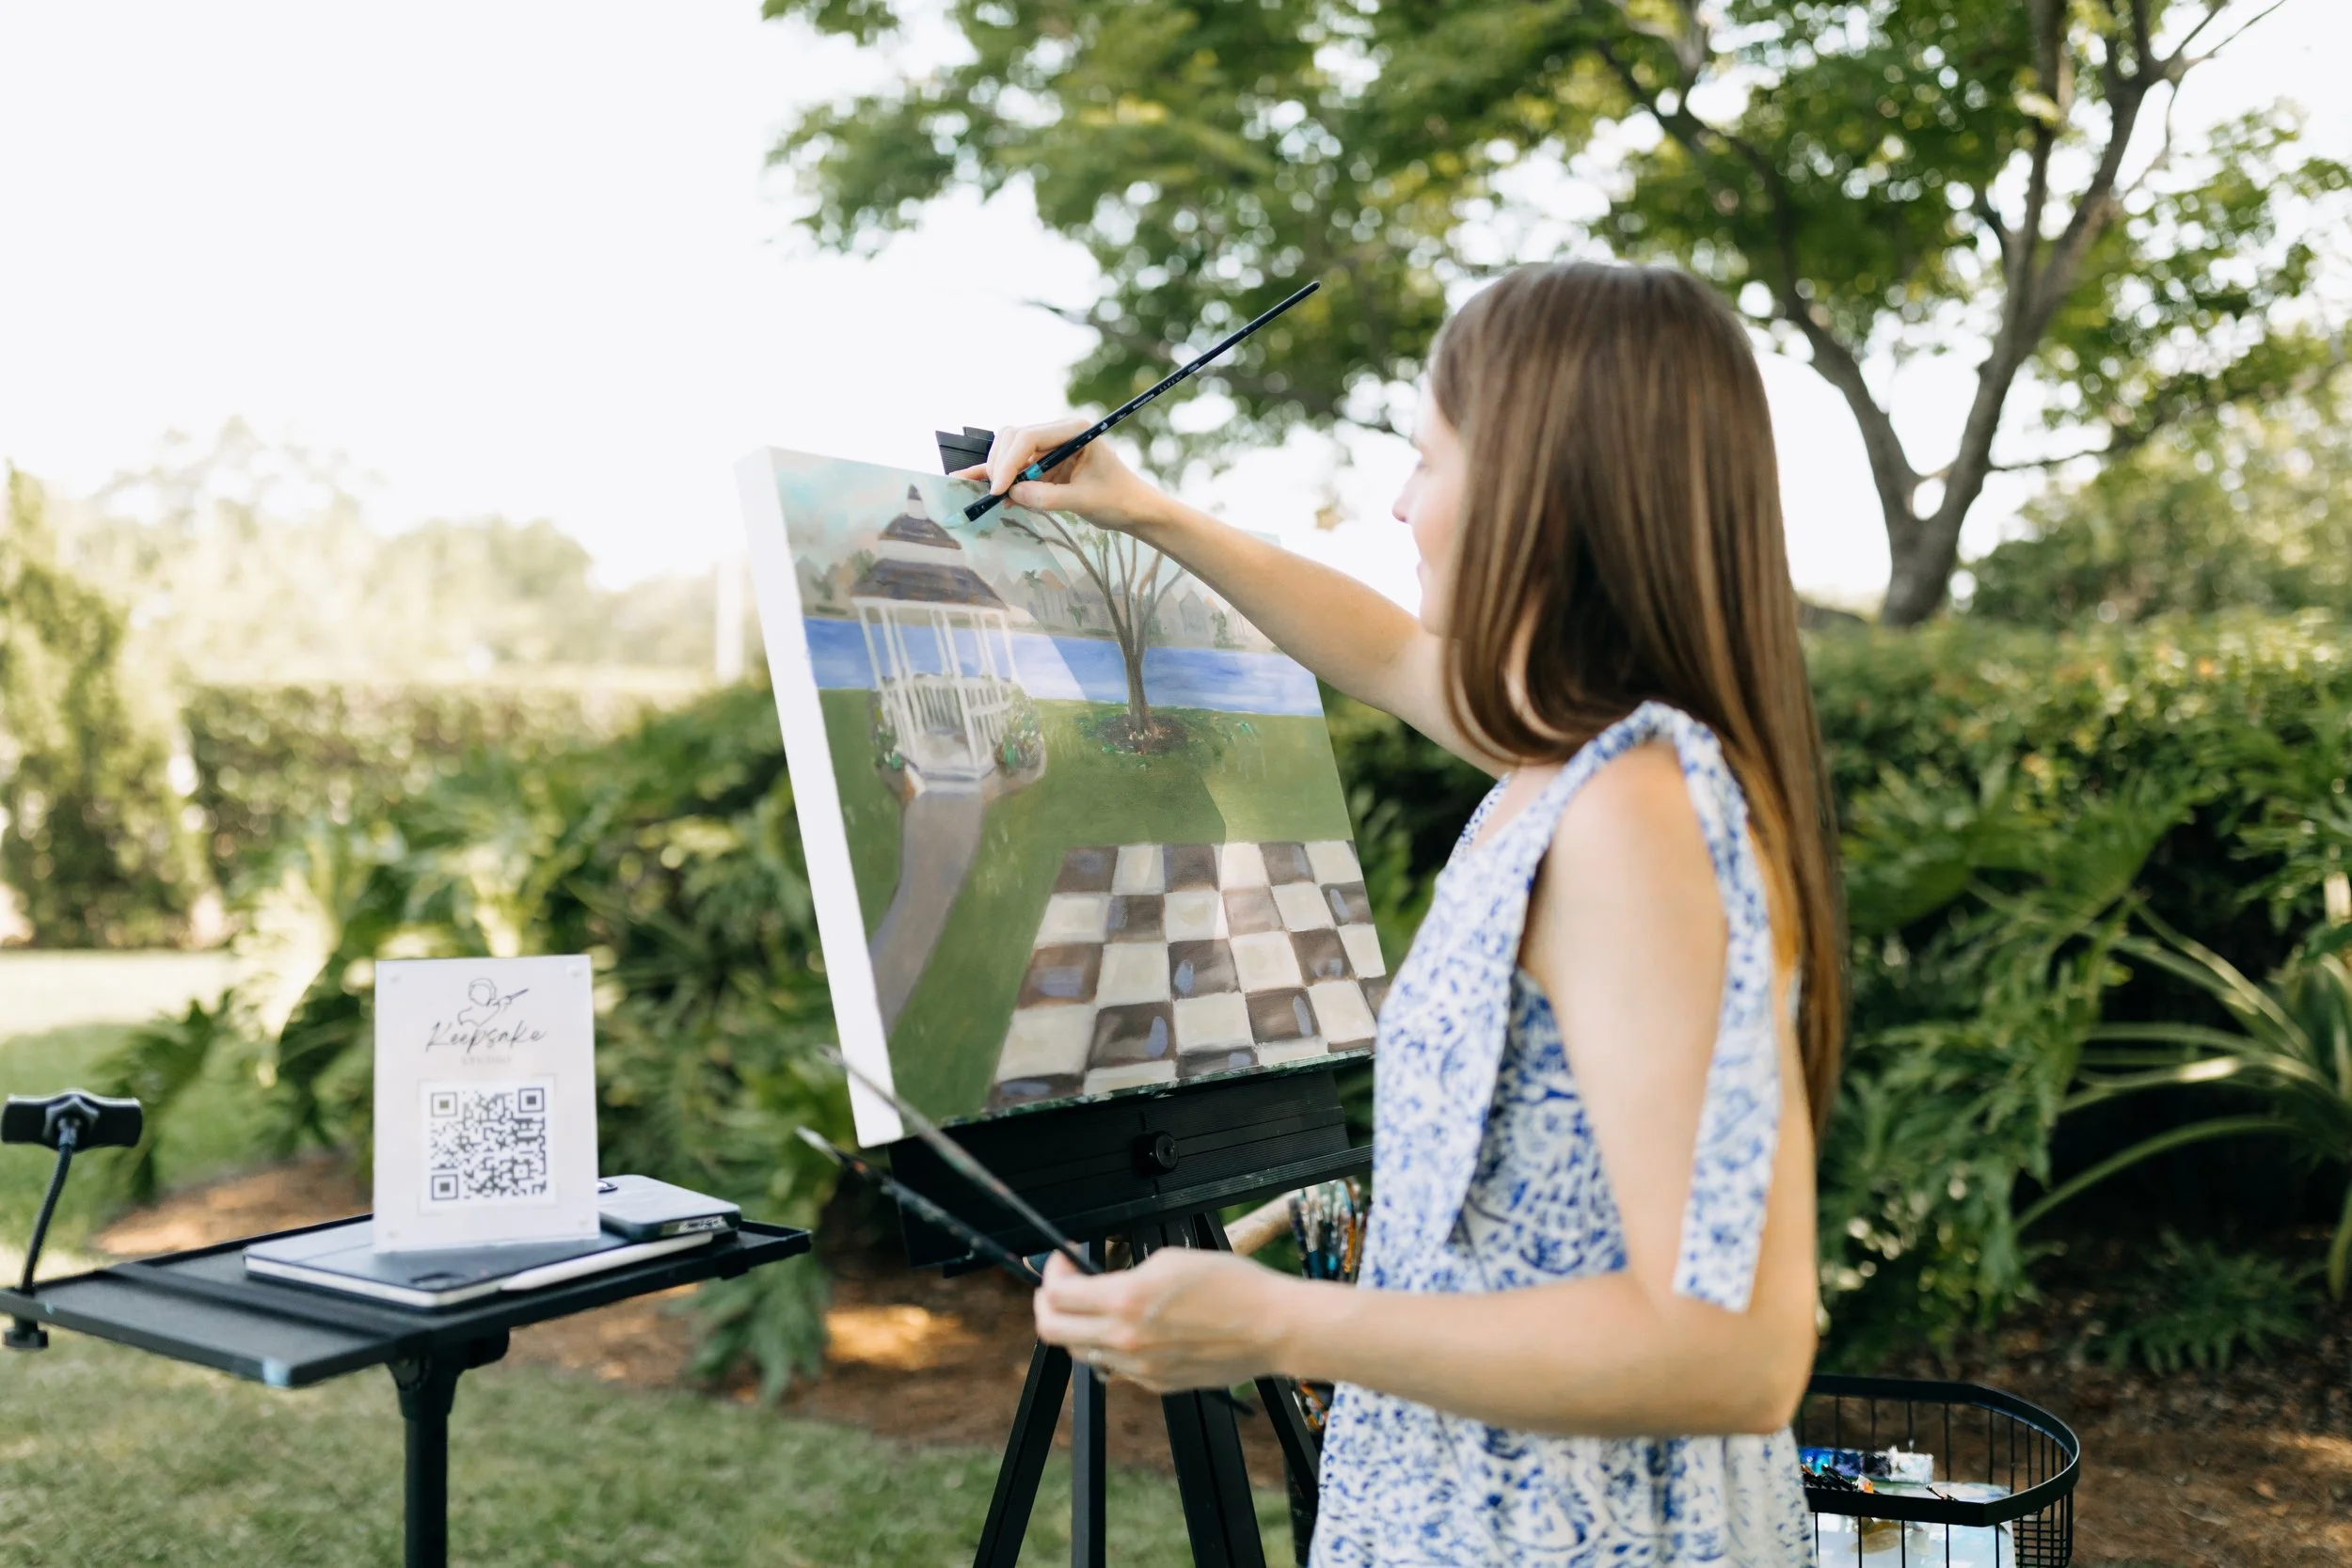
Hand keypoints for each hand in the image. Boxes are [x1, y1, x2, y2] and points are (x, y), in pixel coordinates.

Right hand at [950, 418, 1170, 535]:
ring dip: (999, 472)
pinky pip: (1018, 467)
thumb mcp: (1085, 501)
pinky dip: (1004, 478)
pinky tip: (984, 488)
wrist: (1134, 509)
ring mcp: (1052, 447)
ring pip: (1011, 451)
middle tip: (995, 493)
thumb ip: (1049, 497)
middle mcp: (1060, 433)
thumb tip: (1013, 493)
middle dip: (1001, 464)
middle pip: (1014, 438)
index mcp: (1076, 430)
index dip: (1010, 462)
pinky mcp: (1046, 464)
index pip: (1030, 437)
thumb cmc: (1119, 500)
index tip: (999, 488)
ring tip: (991, 497)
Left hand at [1032, 1247, 1291, 1393]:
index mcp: (1126, 1300)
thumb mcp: (1170, 1259)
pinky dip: (1112, 1348)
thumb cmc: (1233, 1286)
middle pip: (1052, 1331)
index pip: (1058, 1295)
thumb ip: (1124, 1273)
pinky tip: (1132, 1330)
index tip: (1061, 1265)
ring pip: (1082, 1352)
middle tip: (1059, 1289)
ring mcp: (1139, 1369)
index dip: (1052, 1274)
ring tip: (1094, 1309)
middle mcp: (1125, 1340)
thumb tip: (1098, 1280)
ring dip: (1078, 1329)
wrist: (1272, 1327)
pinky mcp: (1155, 1385)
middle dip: (1047, 1305)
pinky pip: (1116, 1368)